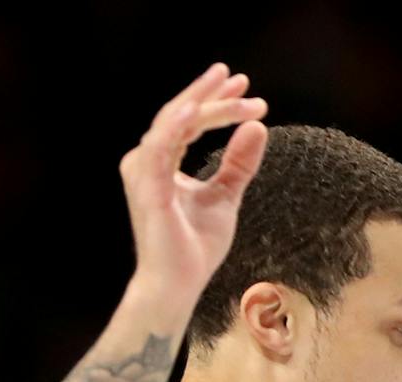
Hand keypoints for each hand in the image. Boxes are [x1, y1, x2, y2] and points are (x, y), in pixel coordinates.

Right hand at [121, 64, 268, 310]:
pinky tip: (200, 110)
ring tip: (234, 89)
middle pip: (180, 114)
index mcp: (161, 162)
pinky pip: (162, 145)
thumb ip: (238, 164)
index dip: (216, 104)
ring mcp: (143, 171)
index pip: (188, 122)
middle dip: (210, 93)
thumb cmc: (194, 247)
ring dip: (206, 105)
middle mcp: (146, 161)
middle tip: (238, 77)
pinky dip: (179, 125)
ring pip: (175, 123)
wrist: (175, 285)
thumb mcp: (225, 197)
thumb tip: (258, 128)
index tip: (247, 92)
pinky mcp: (148, 185)